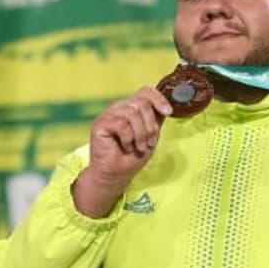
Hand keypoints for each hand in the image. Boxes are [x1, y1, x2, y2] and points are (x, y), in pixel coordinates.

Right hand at [72, 86, 172, 217]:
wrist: (116, 175)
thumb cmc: (132, 158)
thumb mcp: (151, 135)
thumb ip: (156, 119)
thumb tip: (168, 106)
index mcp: (131, 108)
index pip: (146, 92)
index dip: (159, 99)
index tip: (168, 112)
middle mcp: (119, 108)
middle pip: (142, 102)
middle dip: (150, 126)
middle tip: (149, 143)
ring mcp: (108, 115)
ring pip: (132, 113)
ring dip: (141, 134)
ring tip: (138, 147)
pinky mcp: (100, 124)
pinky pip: (121, 124)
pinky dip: (128, 139)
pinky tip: (125, 147)